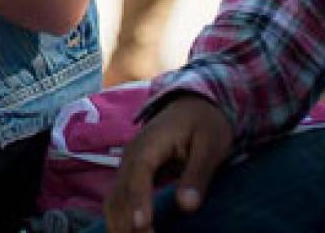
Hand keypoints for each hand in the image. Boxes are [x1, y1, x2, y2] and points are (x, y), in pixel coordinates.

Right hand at [105, 94, 232, 230]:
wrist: (194, 104)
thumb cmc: (205, 123)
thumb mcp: (211, 145)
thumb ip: (197, 174)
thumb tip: (187, 206)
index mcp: (150, 144)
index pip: (138, 174)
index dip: (138, 201)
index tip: (143, 225)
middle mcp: (131, 156)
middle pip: (119, 192)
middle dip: (127, 222)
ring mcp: (128, 166)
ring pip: (113, 200)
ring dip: (120, 225)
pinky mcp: (131, 176)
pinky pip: (118, 201)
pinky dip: (121, 220)